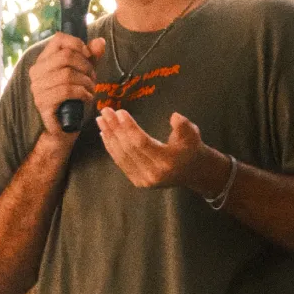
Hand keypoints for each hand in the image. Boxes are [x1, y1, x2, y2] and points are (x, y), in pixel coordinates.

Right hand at [28, 33, 106, 140]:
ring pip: (67, 74)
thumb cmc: (73, 99)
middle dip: (86, 66)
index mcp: (43, 61)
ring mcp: (37, 88)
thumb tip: (100, 42)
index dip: (78, 44)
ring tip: (91, 89)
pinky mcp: (43, 103)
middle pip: (66, 56)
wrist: (63, 128)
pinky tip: (87, 98)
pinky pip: (67, 91)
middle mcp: (36, 72)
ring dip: (86, 81)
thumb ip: (90, 57)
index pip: (58, 39)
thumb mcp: (84, 74)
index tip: (89, 55)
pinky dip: (82, 93)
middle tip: (93, 77)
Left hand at [98, 109, 227, 192]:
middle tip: (105, 111)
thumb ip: (183, 126)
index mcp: (167, 162)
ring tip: (101, 120)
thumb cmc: (191, 148)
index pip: (142, 143)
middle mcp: (153, 174)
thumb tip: (174, 117)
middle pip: (128, 148)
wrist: (193, 172)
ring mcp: (144, 180)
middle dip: (115, 129)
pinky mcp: (138, 182)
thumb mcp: (193, 134)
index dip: (129, 127)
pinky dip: (111, 148)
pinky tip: (105, 135)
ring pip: (122, 156)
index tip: (119, 112)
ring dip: (109, 137)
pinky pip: (121, 163)